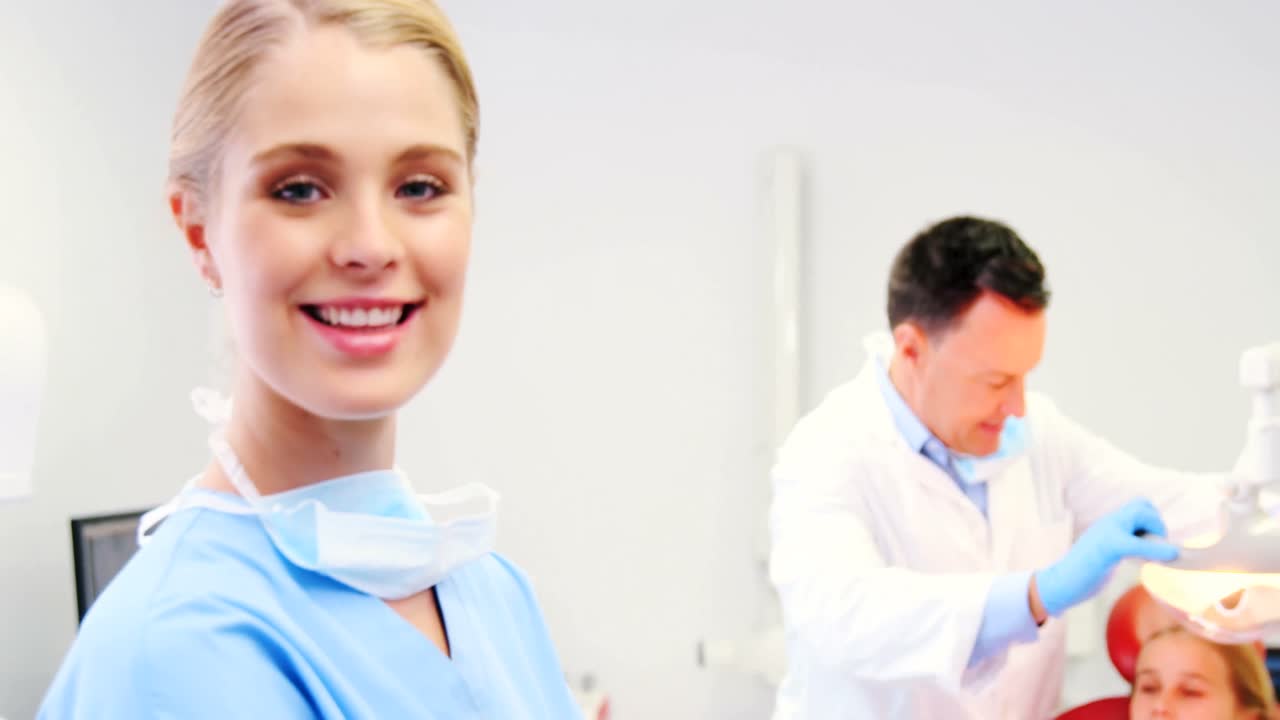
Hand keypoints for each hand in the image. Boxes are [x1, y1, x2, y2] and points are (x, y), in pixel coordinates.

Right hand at [1034, 498, 1178, 616]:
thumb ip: (1123, 547)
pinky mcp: (1108, 548)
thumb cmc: (1082, 573)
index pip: (1137, 505)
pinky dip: (1157, 549)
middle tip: (1157, 547)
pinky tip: (1170, 556)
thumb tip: (1149, 553)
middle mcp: (1108, 523)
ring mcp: (1107, 533)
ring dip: (1157, 531)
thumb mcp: (1106, 555)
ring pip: (1141, 515)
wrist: (1059, 583)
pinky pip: (1136, 543)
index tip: (1153, 542)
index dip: (1152, 519)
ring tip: (1158, 554)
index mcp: (1108, 524)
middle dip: (1157, 523)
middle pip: (1142, 504)